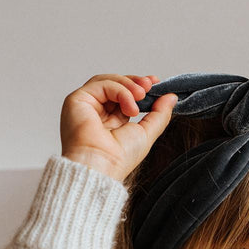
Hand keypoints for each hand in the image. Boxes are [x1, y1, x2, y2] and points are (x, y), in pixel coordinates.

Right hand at [60, 74, 177, 180]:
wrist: (101, 167)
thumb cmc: (118, 159)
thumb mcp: (147, 132)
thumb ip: (159, 114)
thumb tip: (171, 97)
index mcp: (110, 121)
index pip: (123, 95)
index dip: (138, 86)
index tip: (155, 82)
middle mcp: (96, 112)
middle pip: (114, 84)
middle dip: (135, 82)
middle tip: (150, 85)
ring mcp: (85, 105)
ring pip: (107, 81)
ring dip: (128, 85)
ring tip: (142, 96)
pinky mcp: (77, 100)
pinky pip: (101, 84)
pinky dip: (120, 90)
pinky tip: (130, 107)